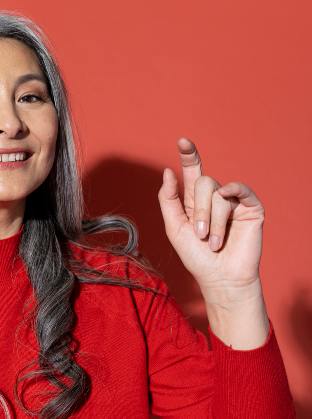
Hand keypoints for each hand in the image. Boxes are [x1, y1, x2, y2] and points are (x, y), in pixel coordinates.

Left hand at [158, 138, 264, 300]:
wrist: (220, 277)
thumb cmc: (196, 256)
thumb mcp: (174, 228)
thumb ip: (168, 199)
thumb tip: (167, 171)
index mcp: (195, 199)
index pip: (192, 170)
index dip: (188, 154)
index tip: (182, 140)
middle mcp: (214, 196)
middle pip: (203, 182)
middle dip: (199, 211)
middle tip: (201, 236)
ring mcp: (233, 201)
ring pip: (218, 192)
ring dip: (213, 221)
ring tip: (214, 243)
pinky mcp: (250, 207)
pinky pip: (239, 190)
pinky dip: (233, 193)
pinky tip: (229, 202)